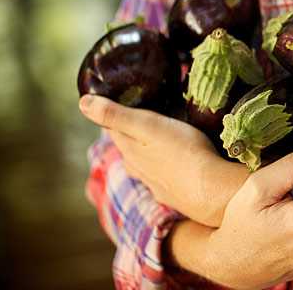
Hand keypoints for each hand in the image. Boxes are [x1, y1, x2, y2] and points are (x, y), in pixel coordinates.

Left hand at [79, 95, 249, 225]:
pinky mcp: (176, 195)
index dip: (114, 113)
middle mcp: (138, 170)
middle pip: (128, 148)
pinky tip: (175, 167)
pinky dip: (166, 169)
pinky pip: (164, 178)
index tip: (120, 98)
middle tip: (143, 116)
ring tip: (159, 139)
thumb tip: (82, 102)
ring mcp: (157, 185)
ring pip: (145, 166)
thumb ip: (116, 115)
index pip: (113, 128)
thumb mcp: (148, 125)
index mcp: (129, 150)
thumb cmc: (182, 151)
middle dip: (131, 133)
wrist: (211, 191)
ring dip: (147, 153)